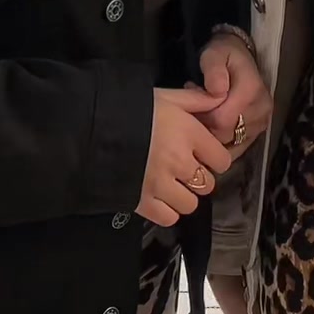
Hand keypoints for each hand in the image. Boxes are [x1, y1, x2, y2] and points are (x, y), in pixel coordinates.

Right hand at [137, 88, 234, 229]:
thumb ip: (196, 99)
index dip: (214, 158)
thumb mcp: (166, 96)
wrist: (92, 127)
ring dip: (183, 196)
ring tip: (169, 184)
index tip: (203, 155)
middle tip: (183, 168)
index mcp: (189, 133)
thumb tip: (220, 98)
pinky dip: (166, 211)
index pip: (222, 160)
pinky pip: (169, 218)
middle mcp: (180, 161)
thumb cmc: (131, 108)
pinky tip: (157, 197)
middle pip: (207, 184)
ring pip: (190, 204)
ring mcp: (161, 185)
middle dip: (198, 177)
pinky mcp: (143, 202)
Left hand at [196, 36, 271, 159]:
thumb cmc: (224, 55)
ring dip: (214, 135)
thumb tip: (217, 92)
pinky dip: (223, 142)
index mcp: (251, 91)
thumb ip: (213, 70)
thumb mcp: (214, 54)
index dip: (202, 117)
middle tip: (197, 111)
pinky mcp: (260, 130)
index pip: (221, 120)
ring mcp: (263, 122)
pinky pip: (238, 147)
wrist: (242, 57)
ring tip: (207, 115)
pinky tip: (215, 127)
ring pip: (231, 144)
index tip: (193, 105)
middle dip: (206, 127)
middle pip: (225, 135)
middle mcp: (261, 110)